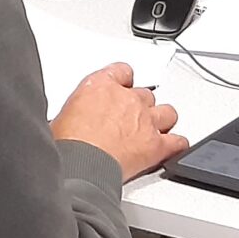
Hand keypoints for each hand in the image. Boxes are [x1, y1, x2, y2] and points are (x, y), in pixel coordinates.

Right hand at [51, 63, 187, 181]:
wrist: (81, 165)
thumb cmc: (67, 143)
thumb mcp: (60, 115)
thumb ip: (75, 110)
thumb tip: (70, 118)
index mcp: (101, 86)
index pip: (122, 71)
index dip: (123, 79)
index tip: (122, 85)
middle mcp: (128, 99)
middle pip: (145, 94)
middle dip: (140, 105)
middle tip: (131, 118)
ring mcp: (145, 121)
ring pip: (167, 112)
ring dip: (162, 120)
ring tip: (154, 129)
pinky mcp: (156, 145)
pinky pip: (178, 141)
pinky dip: (177, 144)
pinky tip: (173, 147)